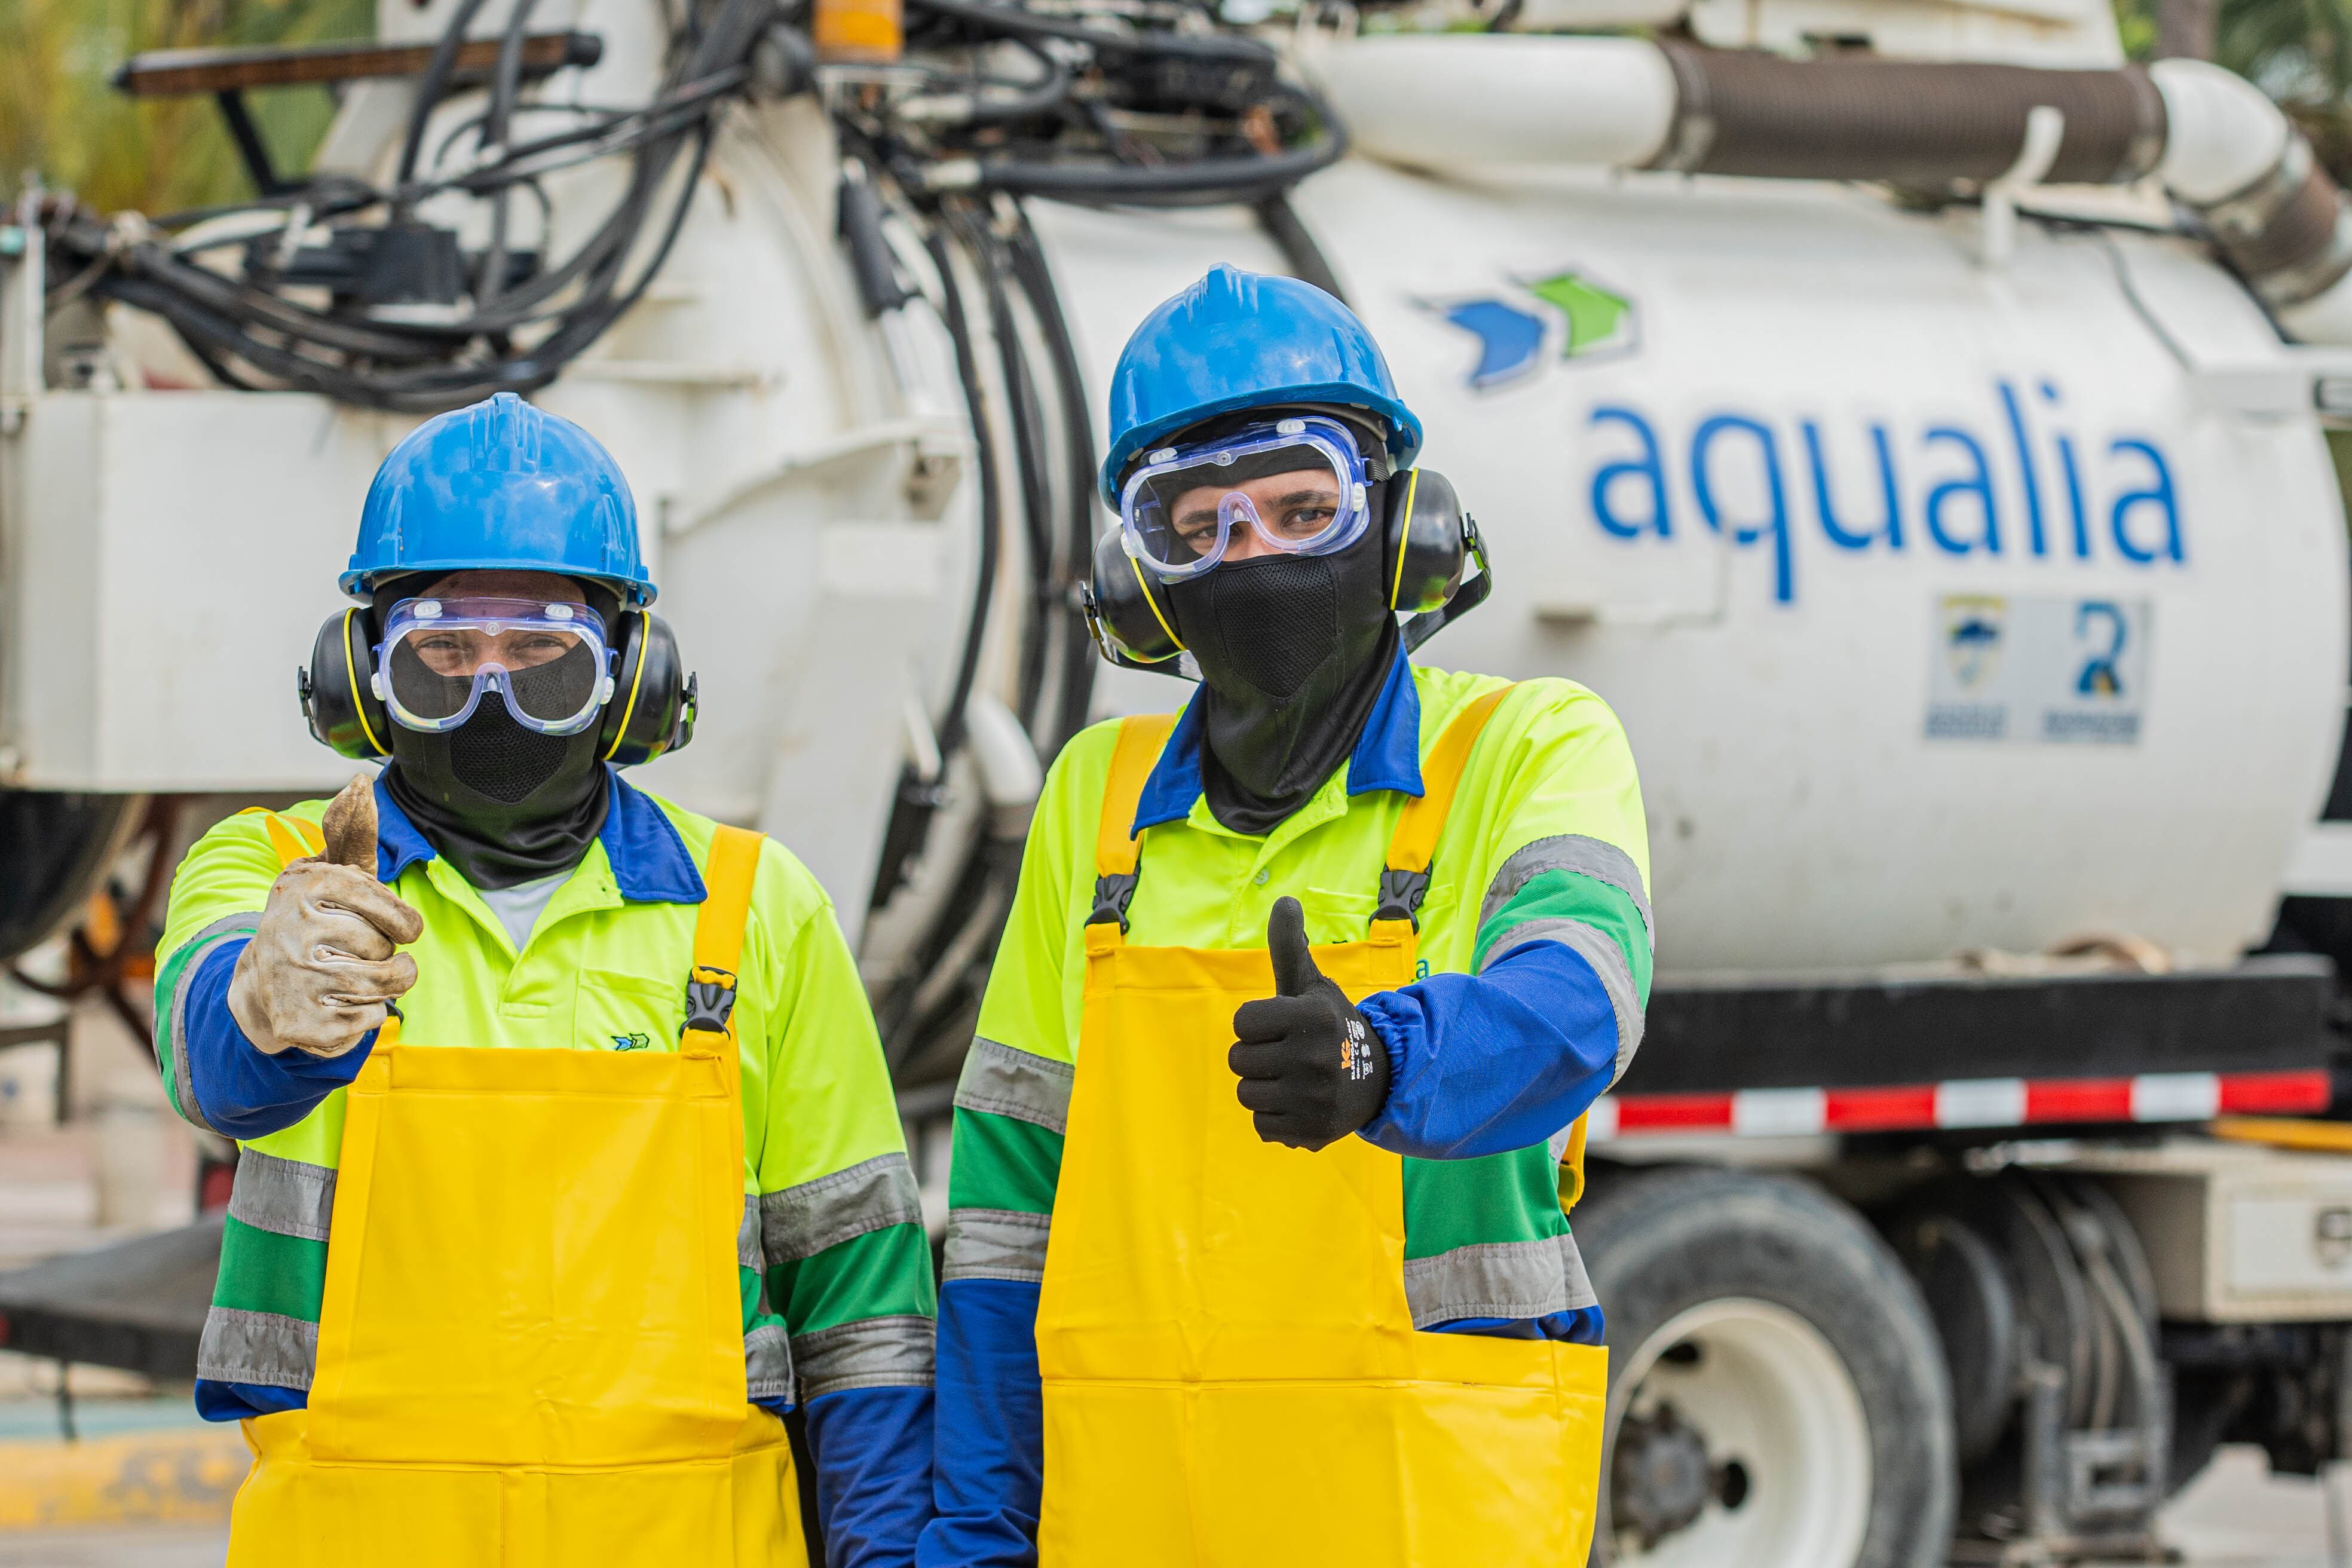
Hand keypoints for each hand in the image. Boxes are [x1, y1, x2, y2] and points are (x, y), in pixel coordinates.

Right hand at [227, 775, 422, 1058]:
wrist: (261, 984)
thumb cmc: (315, 921)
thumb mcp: (331, 874)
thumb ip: (352, 833)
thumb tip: (361, 782)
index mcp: (306, 889)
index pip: (392, 910)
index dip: (402, 922)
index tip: (394, 925)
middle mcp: (293, 932)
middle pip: (386, 948)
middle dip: (383, 952)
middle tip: (350, 950)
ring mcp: (294, 981)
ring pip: (384, 985)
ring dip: (385, 984)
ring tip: (355, 974)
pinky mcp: (299, 1025)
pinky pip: (370, 1021)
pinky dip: (365, 1016)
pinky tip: (334, 1003)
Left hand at [1228, 897, 1390, 1150]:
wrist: (1377, 1078)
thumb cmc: (1331, 1025)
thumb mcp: (1311, 986)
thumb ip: (1289, 947)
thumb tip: (1284, 900)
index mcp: (1313, 1017)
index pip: (1241, 1023)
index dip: (1256, 1023)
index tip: (1281, 1026)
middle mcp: (1316, 1058)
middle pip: (1238, 1060)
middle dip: (1257, 1055)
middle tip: (1288, 1054)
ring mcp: (1315, 1099)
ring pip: (1247, 1094)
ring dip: (1263, 1087)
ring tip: (1293, 1079)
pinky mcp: (1313, 1132)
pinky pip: (1262, 1125)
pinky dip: (1275, 1117)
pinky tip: (1300, 1104)